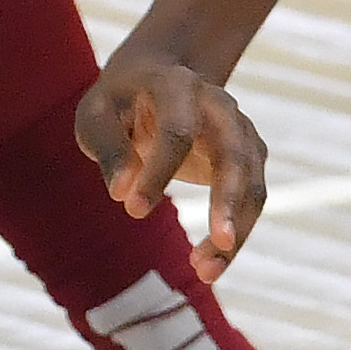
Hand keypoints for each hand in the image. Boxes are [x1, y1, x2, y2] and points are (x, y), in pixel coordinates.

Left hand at [74, 43, 268, 280]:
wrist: (155, 78)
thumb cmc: (119, 103)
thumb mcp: (96, 115)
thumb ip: (108, 148)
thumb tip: (122, 193)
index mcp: (178, 86)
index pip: (177, 130)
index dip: (158, 171)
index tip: (132, 210)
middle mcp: (219, 106)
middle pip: (236, 154)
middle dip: (229, 199)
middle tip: (218, 242)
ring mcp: (241, 132)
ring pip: (253, 184)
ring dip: (237, 230)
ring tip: (205, 271)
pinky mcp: (248, 159)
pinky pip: (252, 201)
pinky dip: (236, 234)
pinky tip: (208, 264)